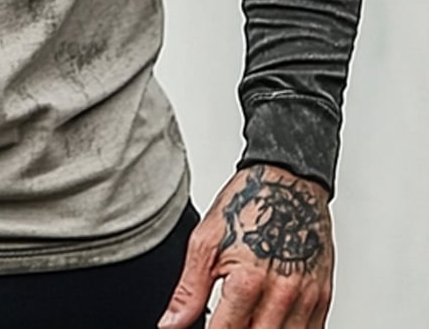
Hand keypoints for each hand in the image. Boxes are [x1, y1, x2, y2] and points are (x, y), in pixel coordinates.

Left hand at [156, 164, 333, 327]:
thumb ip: (189, 291)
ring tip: (247, 318)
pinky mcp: (323, 296)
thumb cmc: (248, 203)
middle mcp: (281, 293)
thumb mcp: (206, 241)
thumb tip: (170, 324)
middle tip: (227, 318)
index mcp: (248, 281)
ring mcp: (306, 297)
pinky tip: (271, 320)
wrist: (288, 179)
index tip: (206, 327)